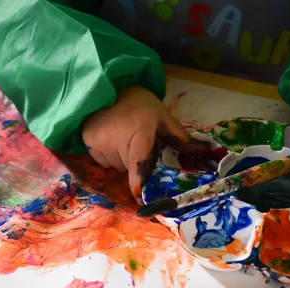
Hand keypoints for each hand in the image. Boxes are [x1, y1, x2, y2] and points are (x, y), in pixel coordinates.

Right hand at [83, 85, 208, 203]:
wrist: (107, 86)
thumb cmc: (138, 103)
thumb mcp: (161, 115)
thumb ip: (178, 136)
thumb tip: (201, 152)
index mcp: (139, 131)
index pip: (138, 162)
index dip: (138, 182)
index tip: (139, 198)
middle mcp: (116, 138)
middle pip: (129, 168)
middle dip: (135, 161)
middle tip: (136, 142)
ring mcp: (99, 141)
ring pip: (116, 166)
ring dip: (121, 158)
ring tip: (122, 137)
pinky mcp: (87, 142)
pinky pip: (103, 161)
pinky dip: (108, 155)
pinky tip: (109, 138)